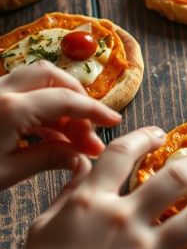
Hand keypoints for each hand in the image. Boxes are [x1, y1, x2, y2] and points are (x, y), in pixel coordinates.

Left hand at [0, 62, 119, 189]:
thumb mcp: (8, 172)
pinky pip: (21, 90)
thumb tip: (81, 156)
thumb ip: (48, 158)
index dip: (94, 110)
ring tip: (71, 136)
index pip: (65, 100)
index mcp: (10, 109)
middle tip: (88, 131)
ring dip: (59, 100)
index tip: (114, 122)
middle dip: (77, 98)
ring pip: (36, 78)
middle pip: (52, 76)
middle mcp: (1, 89)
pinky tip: (49, 132)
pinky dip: (40, 104)